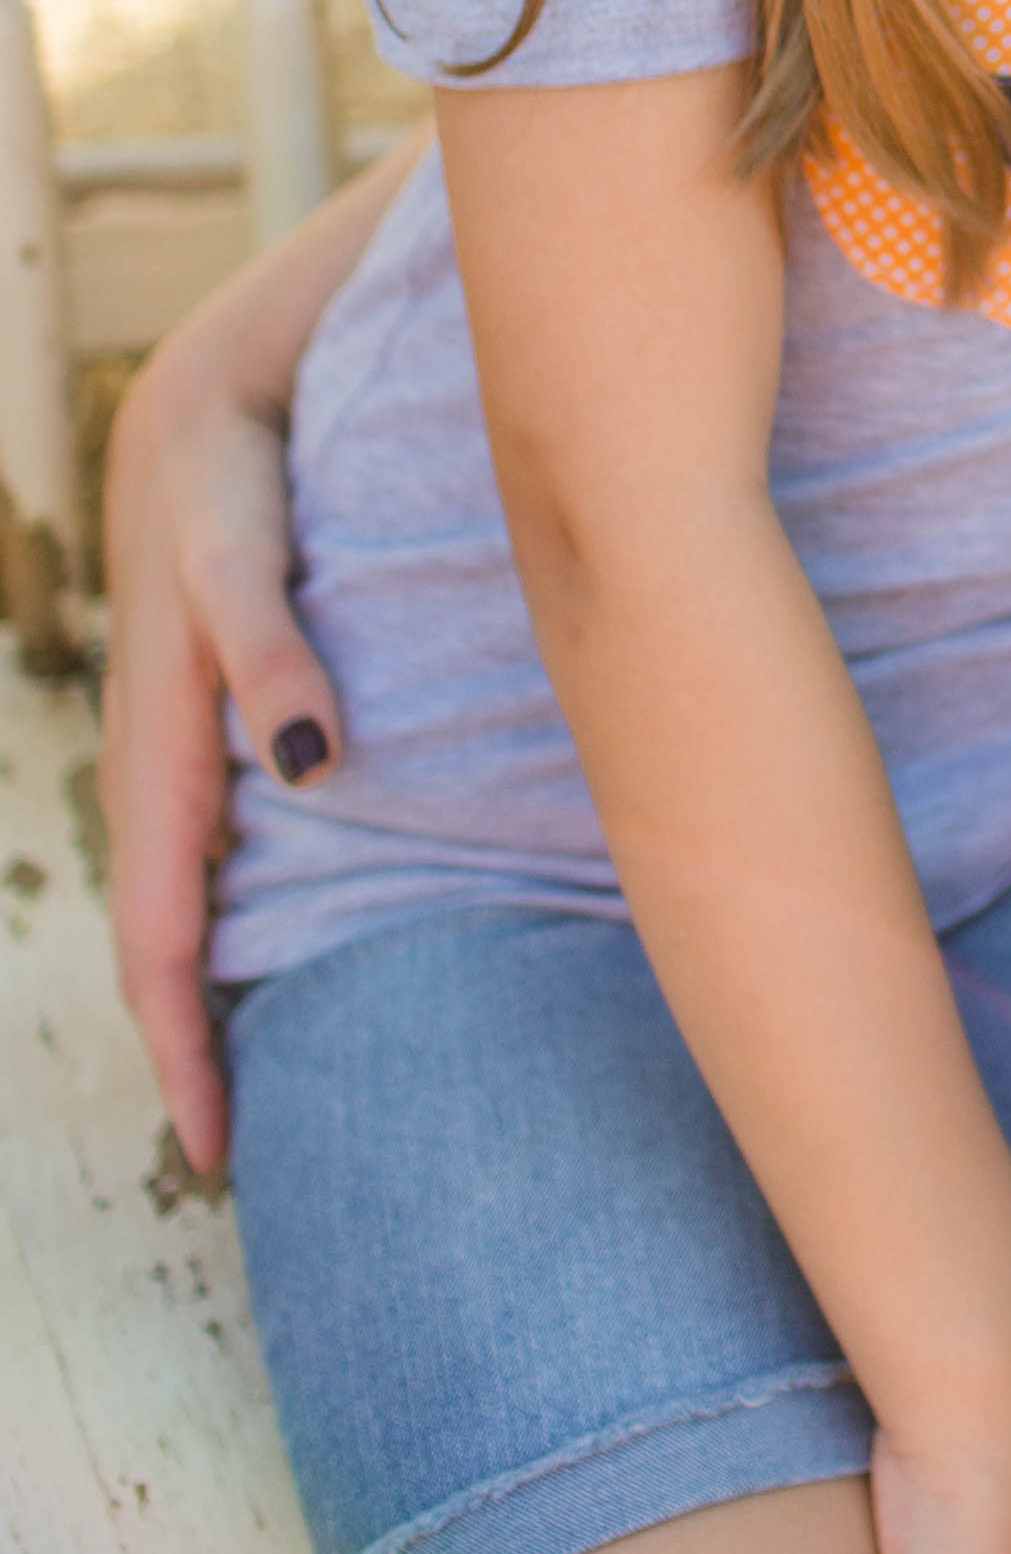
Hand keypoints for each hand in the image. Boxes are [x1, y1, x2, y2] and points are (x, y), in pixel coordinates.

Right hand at [101, 359, 342, 1178]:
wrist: (203, 401)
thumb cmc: (231, 476)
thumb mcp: (244, 551)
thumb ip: (272, 650)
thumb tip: (313, 762)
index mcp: (157, 751)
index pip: (156, 936)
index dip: (183, 1045)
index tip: (216, 1146)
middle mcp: (153, 767)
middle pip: (161, 941)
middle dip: (192, 1049)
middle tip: (241, 1153)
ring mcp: (170, 748)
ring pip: (175, 902)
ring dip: (202, 994)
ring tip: (257, 1081)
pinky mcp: (197, 723)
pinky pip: (194, 852)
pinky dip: (213, 920)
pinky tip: (265, 947)